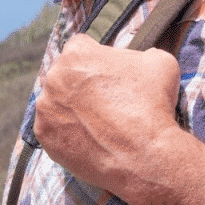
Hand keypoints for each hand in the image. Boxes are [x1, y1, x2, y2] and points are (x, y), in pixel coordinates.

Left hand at [33, 33, 181, 192]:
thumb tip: (138, 58)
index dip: (98, 59)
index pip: (83, 47)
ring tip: (97, 123)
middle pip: (66, 74)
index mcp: (77, 53)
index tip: (109, 75)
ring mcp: (45, 106)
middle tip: (105, 102)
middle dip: (82, 84)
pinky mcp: (44, 133)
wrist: (143, 157)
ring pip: (57, 101)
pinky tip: (88, 138)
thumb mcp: (160, 63)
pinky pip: (52, 127)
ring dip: (72, 107)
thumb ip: (142, 53)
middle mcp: (54, 75)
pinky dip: (67, 131)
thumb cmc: (152, 106)